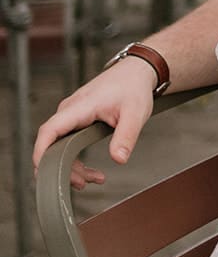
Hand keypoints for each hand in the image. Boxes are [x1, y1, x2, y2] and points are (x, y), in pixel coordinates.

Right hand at [33, 59, 155, 185]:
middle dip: (63, 168)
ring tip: (94, 179)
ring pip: (60, 147)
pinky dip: (77, 159)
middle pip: (53, 144)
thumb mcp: (135, 113)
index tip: (43, 172)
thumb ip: (126, 136)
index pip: (49, 131)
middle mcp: (69, 111)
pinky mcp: (77, 120)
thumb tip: (119, 159)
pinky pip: (68, 143)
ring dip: (72, 167)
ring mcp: (71, 115)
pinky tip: (92, 171)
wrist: (136, 72)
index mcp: (79, 107)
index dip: (41, 152)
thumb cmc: (133, 87)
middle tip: (83, 184)